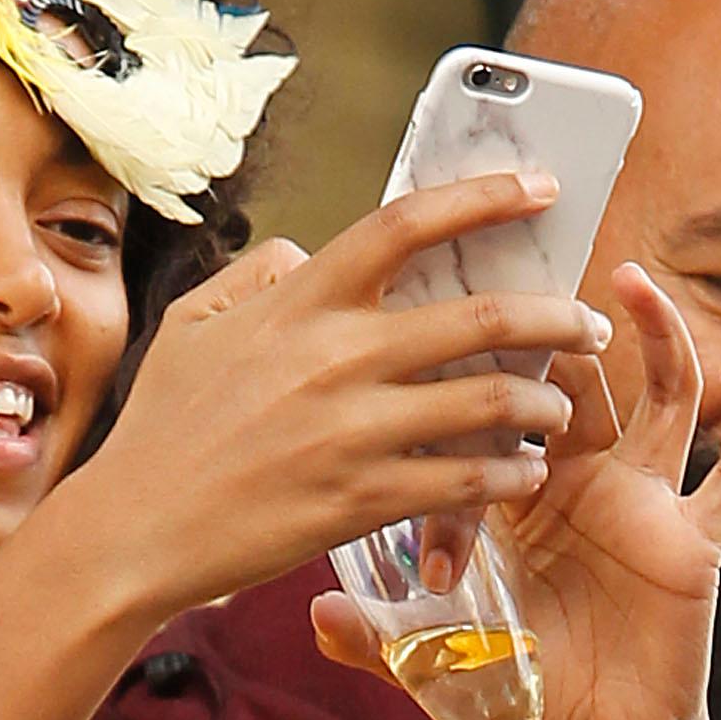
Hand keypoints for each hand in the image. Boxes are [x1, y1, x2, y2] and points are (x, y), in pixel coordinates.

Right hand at [60, 174, 613, 619]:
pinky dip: (509, 474)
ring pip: (489, 402)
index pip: (406, 223)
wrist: (133, 530)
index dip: (484, 196)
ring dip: (544, 401)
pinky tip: (526, 473)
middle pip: (479, 315)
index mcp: (299, 302)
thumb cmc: (162, 429)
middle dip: (554, 313)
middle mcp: (335, 357)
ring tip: (559, 406)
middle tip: (586, 322)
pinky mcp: (360, 501)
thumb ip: (259, 276)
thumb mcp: (194, 327)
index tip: (542, 189)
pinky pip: (464, 480)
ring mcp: (352, 432)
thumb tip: (310, 251)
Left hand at [309, 266, 720, 719]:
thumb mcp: (436, 660)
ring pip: (664, 398)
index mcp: (524, 494)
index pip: (505, 402)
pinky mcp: (697, 540)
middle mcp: (589, 483)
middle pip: (581, 381)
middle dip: (564, 323)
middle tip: (537, 257)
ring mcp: (648, 504)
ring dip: (656, 337)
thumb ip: (379, 637)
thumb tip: (313, 613)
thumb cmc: (522, 692)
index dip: (489, 351)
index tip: (462, 285)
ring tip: (631, 280)